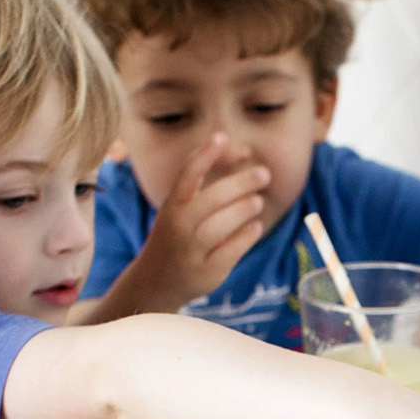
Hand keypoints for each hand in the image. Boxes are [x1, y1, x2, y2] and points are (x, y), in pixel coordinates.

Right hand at [136, 134, 270, 307]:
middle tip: (263, 174)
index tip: (222, 136)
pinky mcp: (207, 271)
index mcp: (171, 206)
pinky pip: (230, 251)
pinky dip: (245, 237)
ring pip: (220, 226)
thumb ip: (202, 185)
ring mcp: (192, 250)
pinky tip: (255, 227)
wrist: (155, 281)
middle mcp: (178, 226)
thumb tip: (235, 150)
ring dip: (243, 210)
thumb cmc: (175, 236)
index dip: (204, 154)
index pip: (186, 175)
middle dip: (239, 184)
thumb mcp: (178, 209)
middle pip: (210, 200)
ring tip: (258, 201)